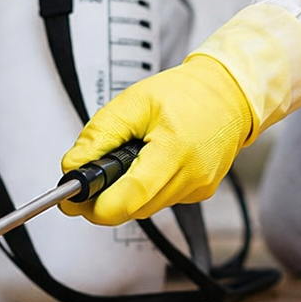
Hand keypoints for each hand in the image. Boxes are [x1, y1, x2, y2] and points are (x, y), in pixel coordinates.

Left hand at [60, 3, 300, 225]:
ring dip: (126, 193)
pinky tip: (150, 163)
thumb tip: (72, 167)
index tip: (75, 200)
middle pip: (133, 208)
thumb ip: (99, 136)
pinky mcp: (200, 192)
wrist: (228, 93)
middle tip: (92, 176)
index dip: (97, 206)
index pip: (130, 197)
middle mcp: (190, 177)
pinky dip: (146, 188)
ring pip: (145, 207)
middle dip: (106, 198)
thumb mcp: (132, 103)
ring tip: (127, 160)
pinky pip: (161, 200)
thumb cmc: (186, 93)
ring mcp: (198, 188)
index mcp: (174, 151)